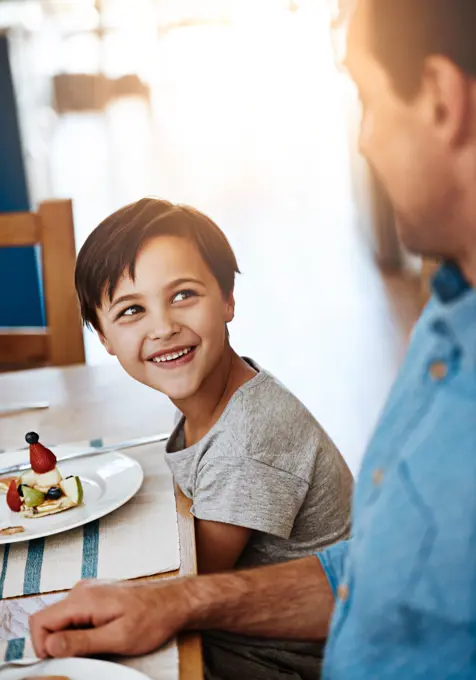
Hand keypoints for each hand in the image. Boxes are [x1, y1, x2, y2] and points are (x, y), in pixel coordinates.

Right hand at [30, 579, 189, 658]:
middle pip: (48, 621)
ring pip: (61, 620)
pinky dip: (80, 631)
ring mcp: (88, 592)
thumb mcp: (117, 638)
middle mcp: (82, 591)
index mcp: (83, 599)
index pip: (39, 621)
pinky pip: (75, 617)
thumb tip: (49, 646)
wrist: (174, 602)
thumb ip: (80, 642)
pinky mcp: (96, 597)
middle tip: (84, 656)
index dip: (42, 646)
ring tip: (98, 646)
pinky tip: (101, 636)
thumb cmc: (153, 618)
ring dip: (70, 638)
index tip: (61, 660)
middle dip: (57, 643)